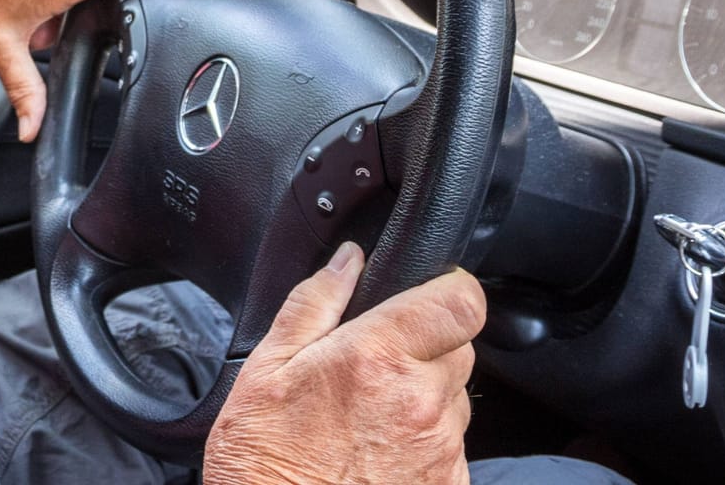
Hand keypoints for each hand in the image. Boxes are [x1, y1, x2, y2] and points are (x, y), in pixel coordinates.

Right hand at [204, 243, 484, 484]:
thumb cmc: (262, 462)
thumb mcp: (266, 369)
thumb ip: (313, 303)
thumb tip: (347, 261)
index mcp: (377, 357)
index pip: (461, 301)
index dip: (450, 288)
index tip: (430, 291)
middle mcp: (421, 402)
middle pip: (460, 348)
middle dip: (427, 346)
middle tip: (375, 366)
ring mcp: (440, 450)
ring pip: (454, 400)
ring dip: (424, 398)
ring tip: (367, 419)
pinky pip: (451, 448)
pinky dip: (423, 444)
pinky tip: (376, 454)